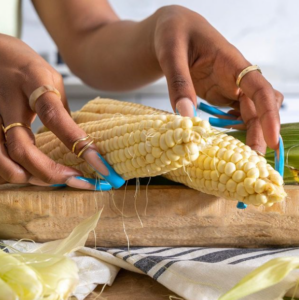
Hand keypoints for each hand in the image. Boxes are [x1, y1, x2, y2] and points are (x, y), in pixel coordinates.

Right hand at [0, 34, 122, 188]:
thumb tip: (79, 141)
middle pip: (23, 148)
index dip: (78, 143)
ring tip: (56, 181)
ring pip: (3, 159)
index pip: (56, 118)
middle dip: (52, 172)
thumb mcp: (52, 81)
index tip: (100, 164)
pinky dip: (14, 171)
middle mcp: (8, 102)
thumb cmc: (27, 66)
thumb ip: (61, 112)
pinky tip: (32, 175)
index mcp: (33, 82)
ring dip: (31, 177)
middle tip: (77, 181)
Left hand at [153, 5, 282, 152]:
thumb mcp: (170, 52)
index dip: (268, 113)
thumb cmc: (173, 33)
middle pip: (257, 107)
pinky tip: (225, 142)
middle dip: (259, 132)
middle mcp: (235, 76)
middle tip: (251, 160)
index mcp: (230, 61)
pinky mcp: (219, 94)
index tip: (271, 138)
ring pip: (248, 113)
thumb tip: (185, 116)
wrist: (171, 31)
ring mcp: (228, 86)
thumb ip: (178, 82)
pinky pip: (234, 114)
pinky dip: (233, 129)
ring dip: (248, 134)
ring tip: (240, 158)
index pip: (259, 87)